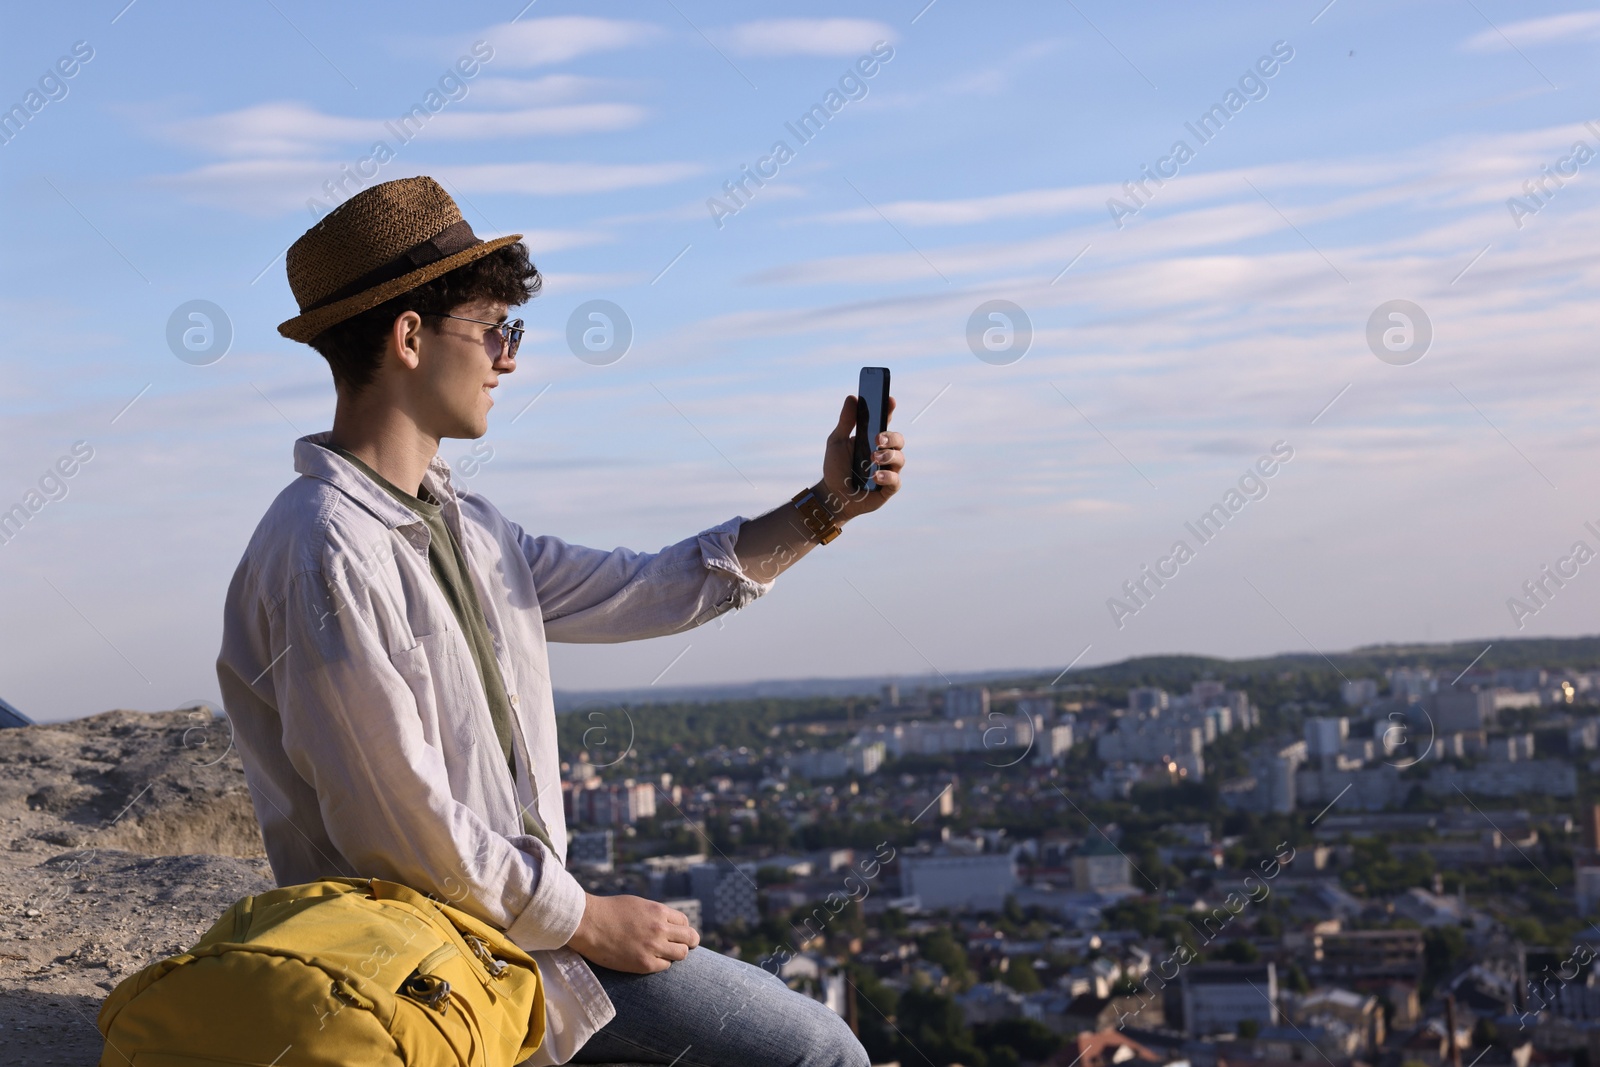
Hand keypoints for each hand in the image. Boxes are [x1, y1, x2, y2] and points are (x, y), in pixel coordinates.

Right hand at [566, 893, 699, 973]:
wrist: (588, 923)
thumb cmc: (608, 911)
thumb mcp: (637, 904)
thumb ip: (654, 913)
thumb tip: (664, 921)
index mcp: (659, 911)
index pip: (684, 922)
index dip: (682, 928)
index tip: (677, 933)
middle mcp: (660, 928)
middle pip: (690, 938)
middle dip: (689, 941)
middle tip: (683, 946)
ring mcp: (653, 946)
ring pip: (681, 954)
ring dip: (676, 954)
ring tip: (666, 954)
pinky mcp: (644, 963)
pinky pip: (665, 966)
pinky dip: (661, 963)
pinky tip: (651, 960)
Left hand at [820, 394, 904, 521]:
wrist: (832, 495)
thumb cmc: (835, 468)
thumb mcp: (836, 442)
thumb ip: (846, 421)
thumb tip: (852, 397)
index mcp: (872, 439)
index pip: (885, 421)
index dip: (889, 410)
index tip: (889, 400)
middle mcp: (884, 453)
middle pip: (898, 440)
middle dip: (890, 437)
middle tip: (877, 438)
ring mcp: (888, 470)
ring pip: (900, 458)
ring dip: (888, 456)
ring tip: (873, 458)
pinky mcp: (888, 488)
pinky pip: (896, 480)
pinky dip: (887, 477)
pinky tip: (876, 476)